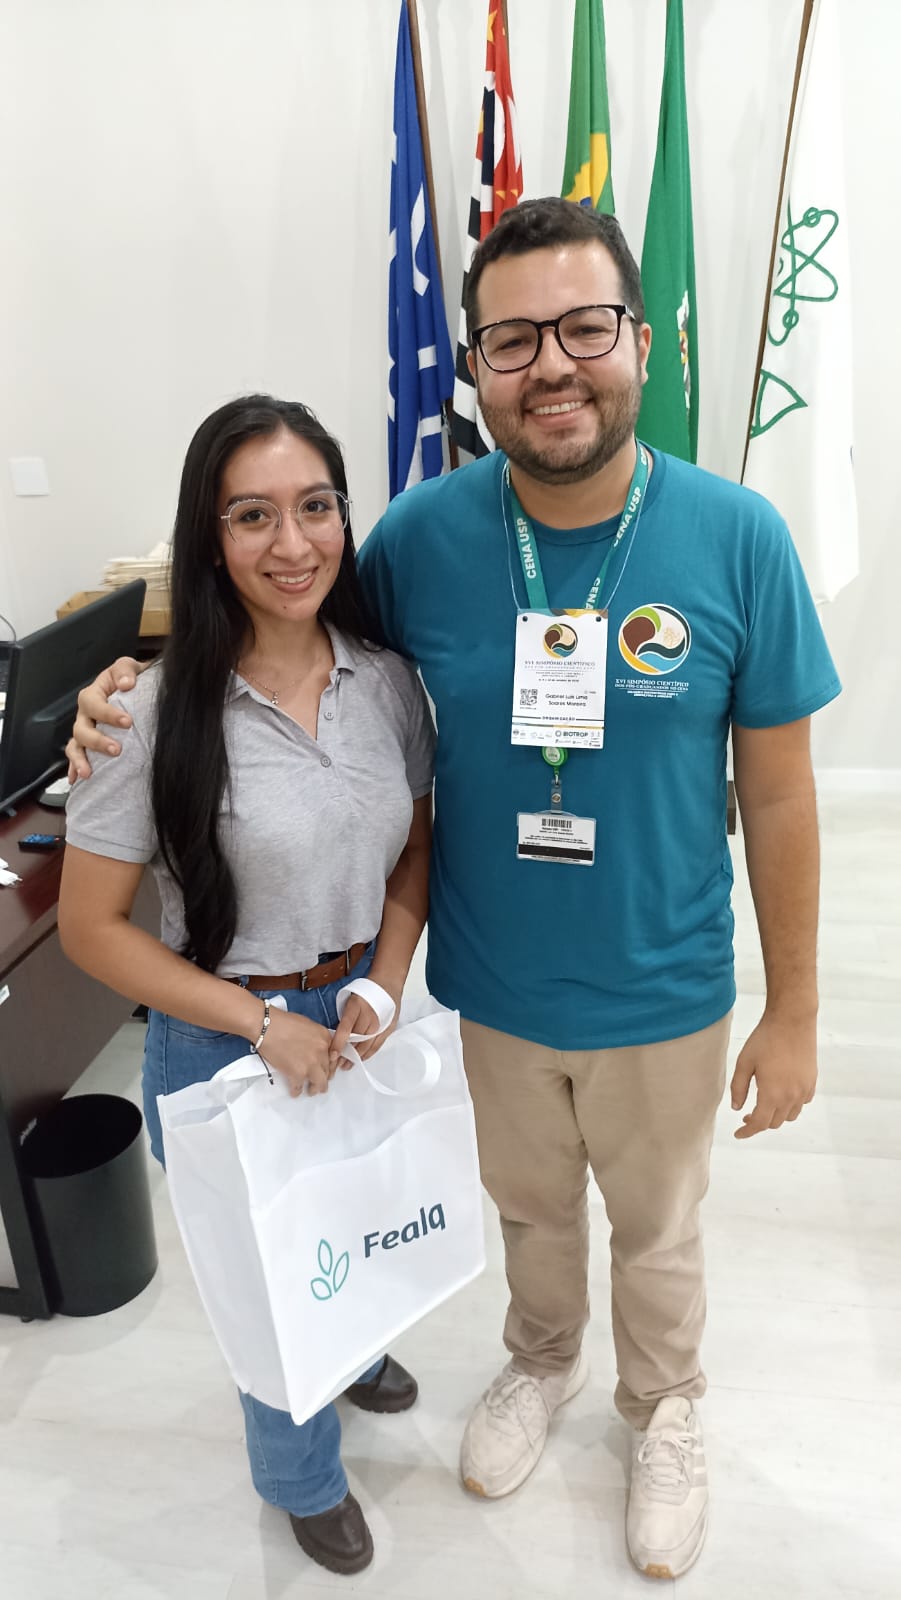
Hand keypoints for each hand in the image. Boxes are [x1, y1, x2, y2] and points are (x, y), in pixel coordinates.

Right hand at [65, 656, 143, 779]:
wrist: (136, 689)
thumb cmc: (130, 679)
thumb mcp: (129, 667)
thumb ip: (125, 671)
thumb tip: (126, 683)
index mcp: (94, 694)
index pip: (94, 703)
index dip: (108, 714)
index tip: (127, 722)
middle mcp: (86, 714)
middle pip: (82, 729)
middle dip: (97, 741)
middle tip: (116, 750)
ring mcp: (85, 730)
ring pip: (76, 745)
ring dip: (80, 759)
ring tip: (89, 772)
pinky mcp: (88, 744)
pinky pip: (76, 756)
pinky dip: (74, 767)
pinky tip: (76, 778)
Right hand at [256, 1006, 333, 1096]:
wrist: (266, 1026)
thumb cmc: (282, 1022)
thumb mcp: (308, 1026)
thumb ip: (316, 1039)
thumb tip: (316, 1051)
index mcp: (325, 1038)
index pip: (335, 1057)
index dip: (330, 1065)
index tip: (327, 1070)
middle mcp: (322, 1052)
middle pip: (328, 1071)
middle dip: (324, 1077)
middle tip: (320, 1081)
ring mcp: (311, 1064)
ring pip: (320, 1084)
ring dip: (315, 1088)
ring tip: (312, 1090)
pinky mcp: (297, 1074)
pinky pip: (300, 1088)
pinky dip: (296, 1091)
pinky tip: (295, 1092)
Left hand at [329, 976, 400, 1068]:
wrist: (388, 982)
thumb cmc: (365, 991)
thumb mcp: (350, 999)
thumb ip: (345, 1017)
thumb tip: (335, 1036)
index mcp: (356, 1006)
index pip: (346, 1028)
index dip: (339, 1043)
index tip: (332, 1055)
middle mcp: (369, 1015)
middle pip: (357, 1040)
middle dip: (346, 1053)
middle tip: (337, 1063)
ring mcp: (380, 1023)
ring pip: (367, 1045)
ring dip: (356, 1057)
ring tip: (347, 1065)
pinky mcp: (388, 1028)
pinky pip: (377, 1045)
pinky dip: (368, 1053)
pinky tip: (361, 1058)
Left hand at [730, 1012, 816, 1138]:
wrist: (792, 1021)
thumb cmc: (765, 1039)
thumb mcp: (744, 1062)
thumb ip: (738, 1088)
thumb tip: (736, 1108)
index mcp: (772, 1094)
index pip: (760, 1124)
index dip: (748, 1132)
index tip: (738, 1134)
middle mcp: (791, 1097)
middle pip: (775, 1122)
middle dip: (759, 1123)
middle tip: (746, 1116)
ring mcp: (804, 1089)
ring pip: (790, 1115)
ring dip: (775, 1116)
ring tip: (763, 1106)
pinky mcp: (812, 1081)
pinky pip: (802, 1103)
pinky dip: (791, 1106)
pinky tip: (781, 1095)